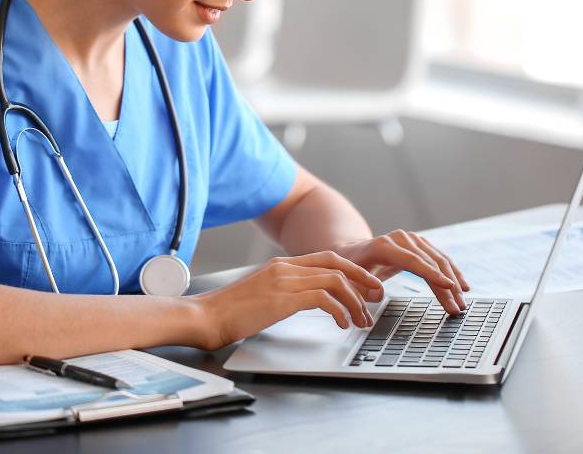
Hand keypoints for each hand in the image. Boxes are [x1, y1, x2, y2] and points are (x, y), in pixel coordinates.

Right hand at [190, 251, 382, 349]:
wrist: (205, 317)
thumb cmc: (229, 312)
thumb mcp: (262, 295)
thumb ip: (284, 291)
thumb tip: (307, 300)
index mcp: (282, 265)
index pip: (327, 258)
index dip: (352, 270)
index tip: (366, 284)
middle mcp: (285, 268)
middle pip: (336, 264)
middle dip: (362, 279)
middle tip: (377, 296)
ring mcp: (283, 280)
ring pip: (334, 281)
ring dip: (354, 301)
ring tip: (362, 319)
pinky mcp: (282, 298)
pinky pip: (323, 298)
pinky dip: (339, 310)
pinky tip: (343, 323)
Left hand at [332, 229, 470, 313]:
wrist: (352, 251)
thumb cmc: (351, 268)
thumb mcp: (351, 279)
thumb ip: (361, 288)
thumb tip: (377, 292)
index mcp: (384, 246)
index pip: (413, 261)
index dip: (432, 274)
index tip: (449, 287)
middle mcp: (401, 239)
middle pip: (430, 263)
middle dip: (446, 286)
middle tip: (457, 308)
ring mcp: (412, 239)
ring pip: (439, 260)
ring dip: (453, 281)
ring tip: (462, 302)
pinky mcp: (419, 244)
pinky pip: (439, 259)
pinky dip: (451, 273)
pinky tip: (461, 286)